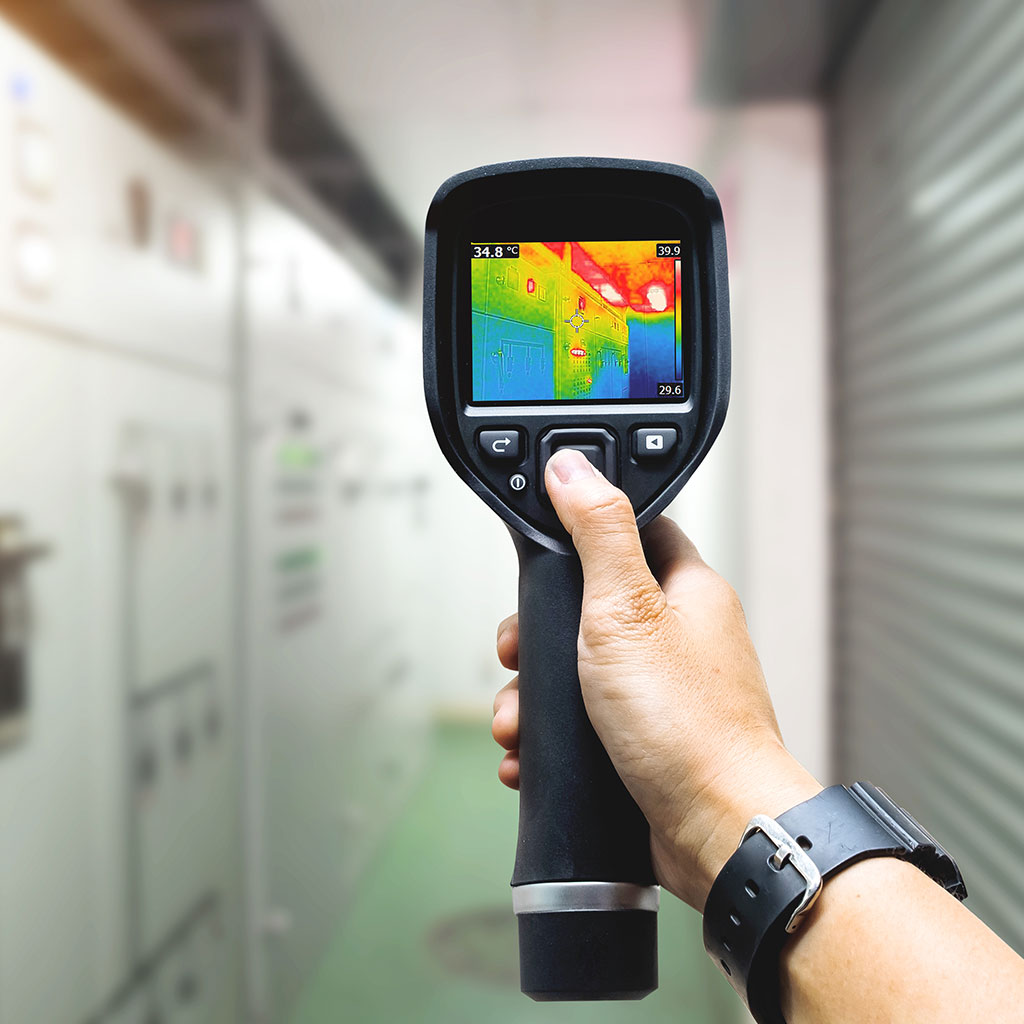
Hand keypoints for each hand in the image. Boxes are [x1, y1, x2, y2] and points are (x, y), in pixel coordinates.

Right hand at [492, 447, 821, 908]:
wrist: (717, 830)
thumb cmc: (688, 724)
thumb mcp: (625, 610)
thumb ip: (598, 532)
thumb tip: (574, 466)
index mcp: (686, 590)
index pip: (633, 529)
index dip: (581, 533)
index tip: (542, 550)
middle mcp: (677, 637)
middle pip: (589, 608)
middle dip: (540, 637)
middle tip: (520, 653)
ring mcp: (662, 691)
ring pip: (579, 672)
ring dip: (536, 695)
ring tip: (517, 718)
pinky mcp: (645, 741)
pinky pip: (584, 724)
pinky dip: (551, 738)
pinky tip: (531, 753)